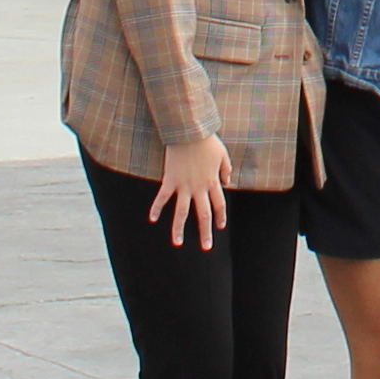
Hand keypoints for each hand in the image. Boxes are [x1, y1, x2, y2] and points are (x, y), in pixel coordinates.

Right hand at [146, 134, 232, 248]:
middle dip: (205, 232)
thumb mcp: (223, 154)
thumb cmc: (207, 141)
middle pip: (204, 214)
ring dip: (179, 229)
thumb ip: (226, 169)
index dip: (220, 217)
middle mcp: (199, 188)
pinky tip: (152, 219)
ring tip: (178, 243)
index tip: (220, 227)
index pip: (219, 205)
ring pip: (182, 212)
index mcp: (213, 182)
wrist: (189, 131)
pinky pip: (162, 197)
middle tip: (206, 247)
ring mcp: (184, 185)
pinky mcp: (170, 180)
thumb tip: (228, 182)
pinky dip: (156, 208)